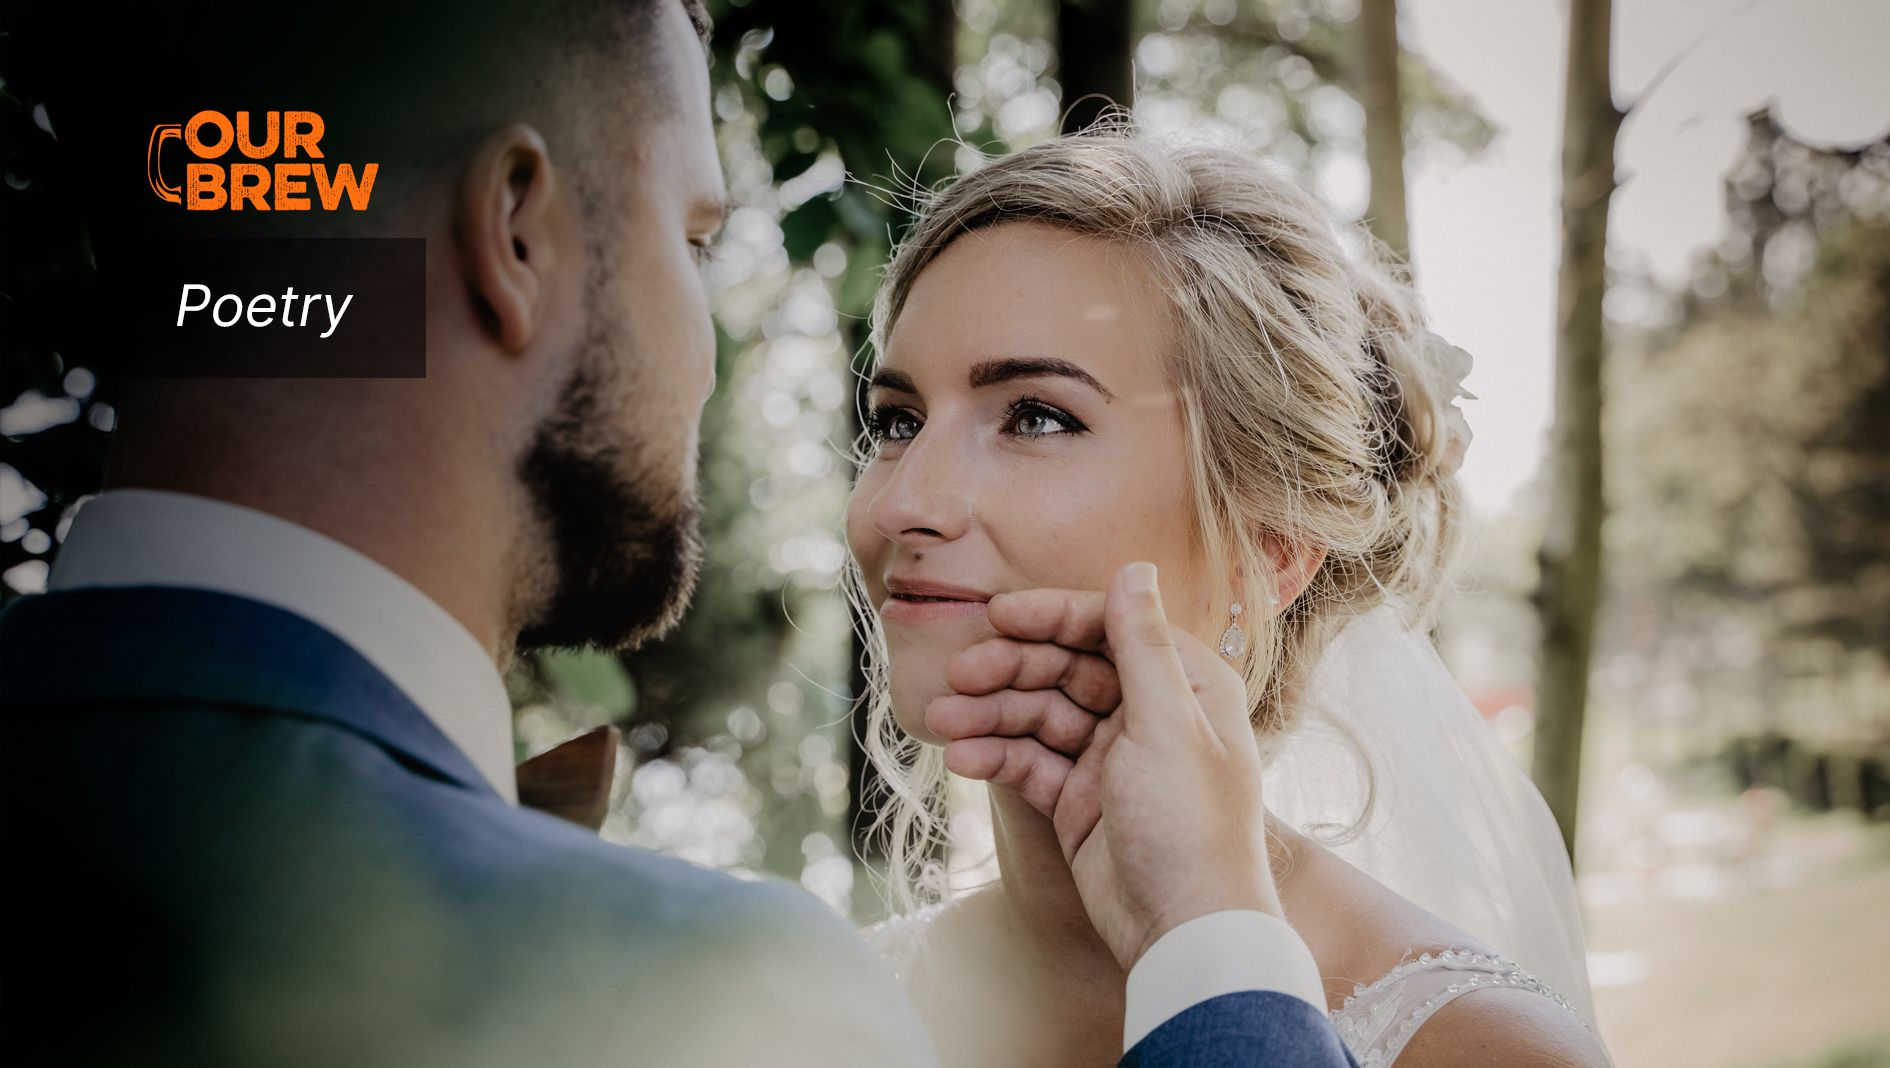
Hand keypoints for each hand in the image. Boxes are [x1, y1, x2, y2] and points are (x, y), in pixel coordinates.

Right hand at [926, 562, 1280, 969]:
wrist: (1184, 933)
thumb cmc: (1192, 826)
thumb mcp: (1168, 725)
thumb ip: (1144, 645)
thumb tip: (1136, 567)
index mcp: (1184, 685)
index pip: (1109, 628)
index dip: (1052, 617)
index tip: (998, 615)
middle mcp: (1147, 713)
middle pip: (1065, 669)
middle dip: (1010, 670)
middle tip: (958, 678)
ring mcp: (1109, 758)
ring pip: (1038, 715)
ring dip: (990, 715)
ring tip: (943, 723)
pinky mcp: (1079, 800)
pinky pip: (1028, 761)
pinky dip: (995, 757)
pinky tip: (961, 759)